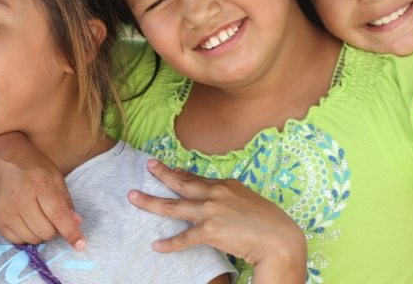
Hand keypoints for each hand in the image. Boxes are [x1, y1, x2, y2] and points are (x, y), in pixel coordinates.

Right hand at [0, 141, 86, 250]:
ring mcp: (6, 212)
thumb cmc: (32, 166)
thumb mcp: (54, 176)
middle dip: (55, 229)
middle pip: (46, 232)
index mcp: (40, 185)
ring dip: (41, 233)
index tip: (81, 245)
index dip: (71, 232)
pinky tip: (27, 221)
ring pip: (32, 239)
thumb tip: (76, 223)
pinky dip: (26, 235)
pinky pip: (16, 240)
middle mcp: (20, 200)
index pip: (58, 215)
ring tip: (40, 217)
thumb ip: (66, 201)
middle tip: (54, 218)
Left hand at [128, 159, 305, 281]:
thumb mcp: (248, 200)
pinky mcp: (210, 230)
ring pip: (174, 206)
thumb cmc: (268, 222)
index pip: (197, 178)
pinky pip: (184, 238)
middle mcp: (216, 193)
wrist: (278, 238)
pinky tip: (157, 246)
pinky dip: (170, 243)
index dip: (180, 173)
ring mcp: (211, 211)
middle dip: (161, 174)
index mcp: (226, 185)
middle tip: (147, 166)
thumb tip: (219, 203)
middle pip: (182, 183)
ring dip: (151, 202)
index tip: (168, 169)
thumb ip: (230, 198)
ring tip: (134, 198)